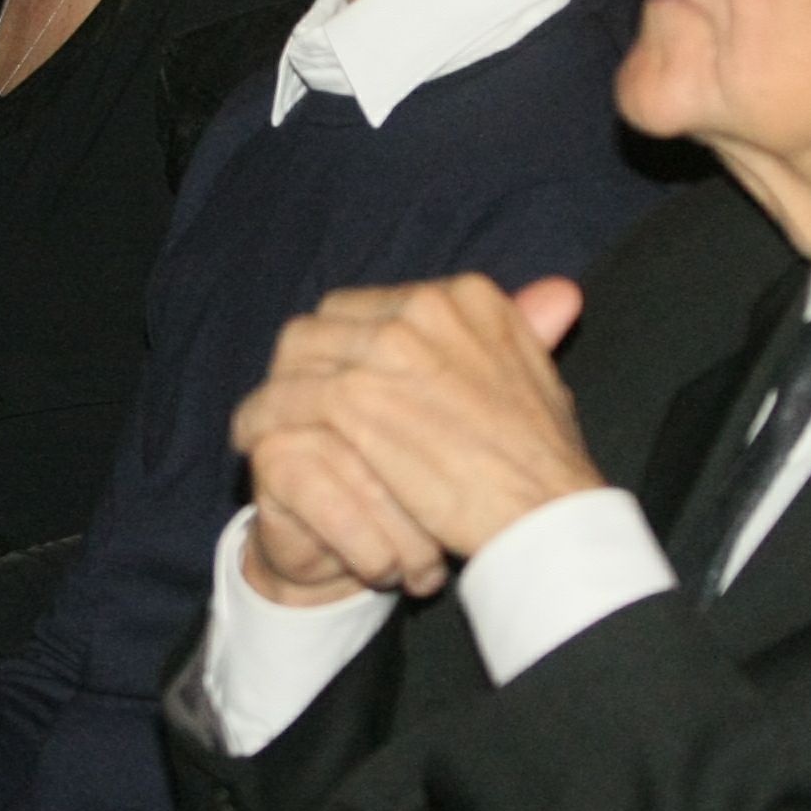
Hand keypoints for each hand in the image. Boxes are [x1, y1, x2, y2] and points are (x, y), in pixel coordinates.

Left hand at [227, 274, 597, 602]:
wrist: (548, 516)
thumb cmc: (548, 463)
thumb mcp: (545, 378)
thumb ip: (530, 332)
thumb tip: (558, 294)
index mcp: (469, 298)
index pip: (381, 304)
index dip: (351, 342)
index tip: (339, 374)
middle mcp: (427, 307)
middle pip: (334, 318)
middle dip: (311, 358)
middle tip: (295, 397)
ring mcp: (389, 348)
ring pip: (301, 352)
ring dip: (278, 386)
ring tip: (262, 418)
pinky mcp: (355, 397)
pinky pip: (285, 397)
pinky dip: (261, 417)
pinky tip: (252, 439)